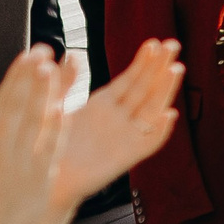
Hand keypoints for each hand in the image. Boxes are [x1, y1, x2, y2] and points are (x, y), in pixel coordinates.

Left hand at [54, 38, 182, 195]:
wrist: (48, 180)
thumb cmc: (51, 144)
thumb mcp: (56, 106)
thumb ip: (67, 81)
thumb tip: (74, 54)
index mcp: (104, 104)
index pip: (130, 79)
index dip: (143, 62)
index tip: (154, 43)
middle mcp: (119, 118)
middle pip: (146, 89)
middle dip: (159, 67)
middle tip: (173, 44)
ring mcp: (125, 137)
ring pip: (151, 110)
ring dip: (164, 90)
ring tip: (175, 69)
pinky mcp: (126, 158)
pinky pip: (147, 145)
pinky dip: (160, 132)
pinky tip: (168, 116)